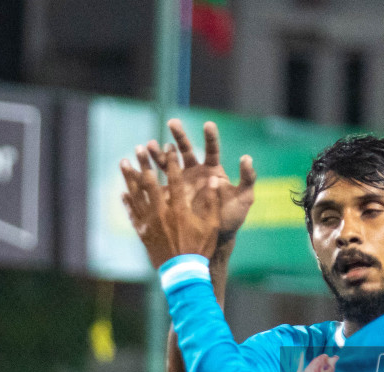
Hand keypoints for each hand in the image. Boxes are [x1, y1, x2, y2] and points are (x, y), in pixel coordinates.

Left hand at [120, 141, 223, 267]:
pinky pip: (132, 213)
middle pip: (150, 181)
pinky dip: (127, 202)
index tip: (168, 146)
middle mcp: (161, 211)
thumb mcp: (211, 225)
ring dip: (130, 177)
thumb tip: (214, 178)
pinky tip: (123, 192)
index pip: (174, 178)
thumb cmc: (199, 249)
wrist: (183, 272)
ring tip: (124, 162)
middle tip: (140, 147)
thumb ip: (212, 201)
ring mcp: (149, 222)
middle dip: (145, 162)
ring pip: (136, 194)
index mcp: (179, 208)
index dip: (171, 160)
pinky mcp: (142, 232)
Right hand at [154, 119, 256, 237]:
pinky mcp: (170, 193)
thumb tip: (246, 157)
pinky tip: (135, 166)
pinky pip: (157, 181)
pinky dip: (146, 174)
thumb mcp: (244, 198)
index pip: (211, 148)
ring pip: (168, 162)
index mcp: (212, 169)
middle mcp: (195, 171)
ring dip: (158, 153)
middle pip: (185, 149)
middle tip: (173, 122)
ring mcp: (181, 181)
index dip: (210, 137)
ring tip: (149, 146)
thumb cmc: (232, 217)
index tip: (208, 125)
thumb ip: (248, 178)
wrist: (216, 238)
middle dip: (179, 136)